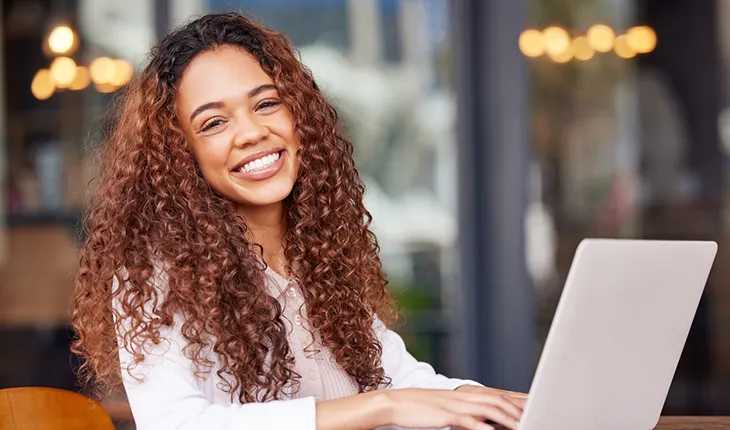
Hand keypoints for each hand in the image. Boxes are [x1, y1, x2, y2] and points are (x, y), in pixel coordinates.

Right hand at [380, 387, 522, 429]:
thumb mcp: (448, 410)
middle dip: (519, 407)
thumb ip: (467, 413)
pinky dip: (482, 426)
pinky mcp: (446, 415)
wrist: (397, 403)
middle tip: (537, 414)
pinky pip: (468, 420)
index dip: (518, 399)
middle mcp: (465, 397)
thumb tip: (484, 421)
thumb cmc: (422, 409)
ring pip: (488, 409)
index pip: (498, 394)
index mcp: (466, 395)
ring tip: (522, 425)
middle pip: (498, 399)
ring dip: (507, 417)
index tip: (535, 404)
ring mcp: (456, 405)